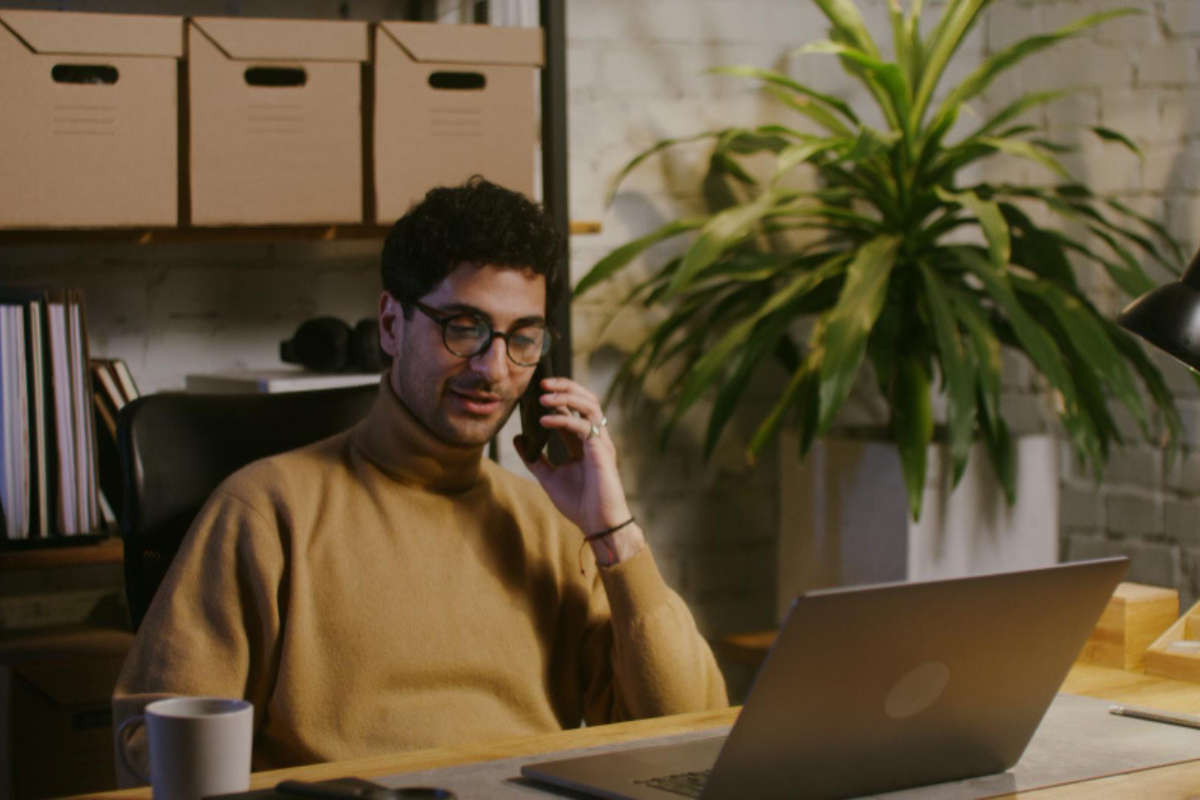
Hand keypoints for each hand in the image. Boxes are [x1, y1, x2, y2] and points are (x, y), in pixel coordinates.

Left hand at [514, 377, 644, 564]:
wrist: (598, 525)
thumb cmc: (579, 503)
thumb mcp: (549, 477)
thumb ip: (534, 458)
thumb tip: (518, 438)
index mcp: (584, 442)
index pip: (573, 409)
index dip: (556, 397)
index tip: (534, 391)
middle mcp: (595, 438)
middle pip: (586, 400)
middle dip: (565, 387)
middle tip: (541, 382)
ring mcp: (601, 443)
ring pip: (590, 406)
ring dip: (566, 396)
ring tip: (543, 395)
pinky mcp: (602, 452)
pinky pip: (584, 427)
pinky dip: (563, 419)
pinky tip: (544, 420)